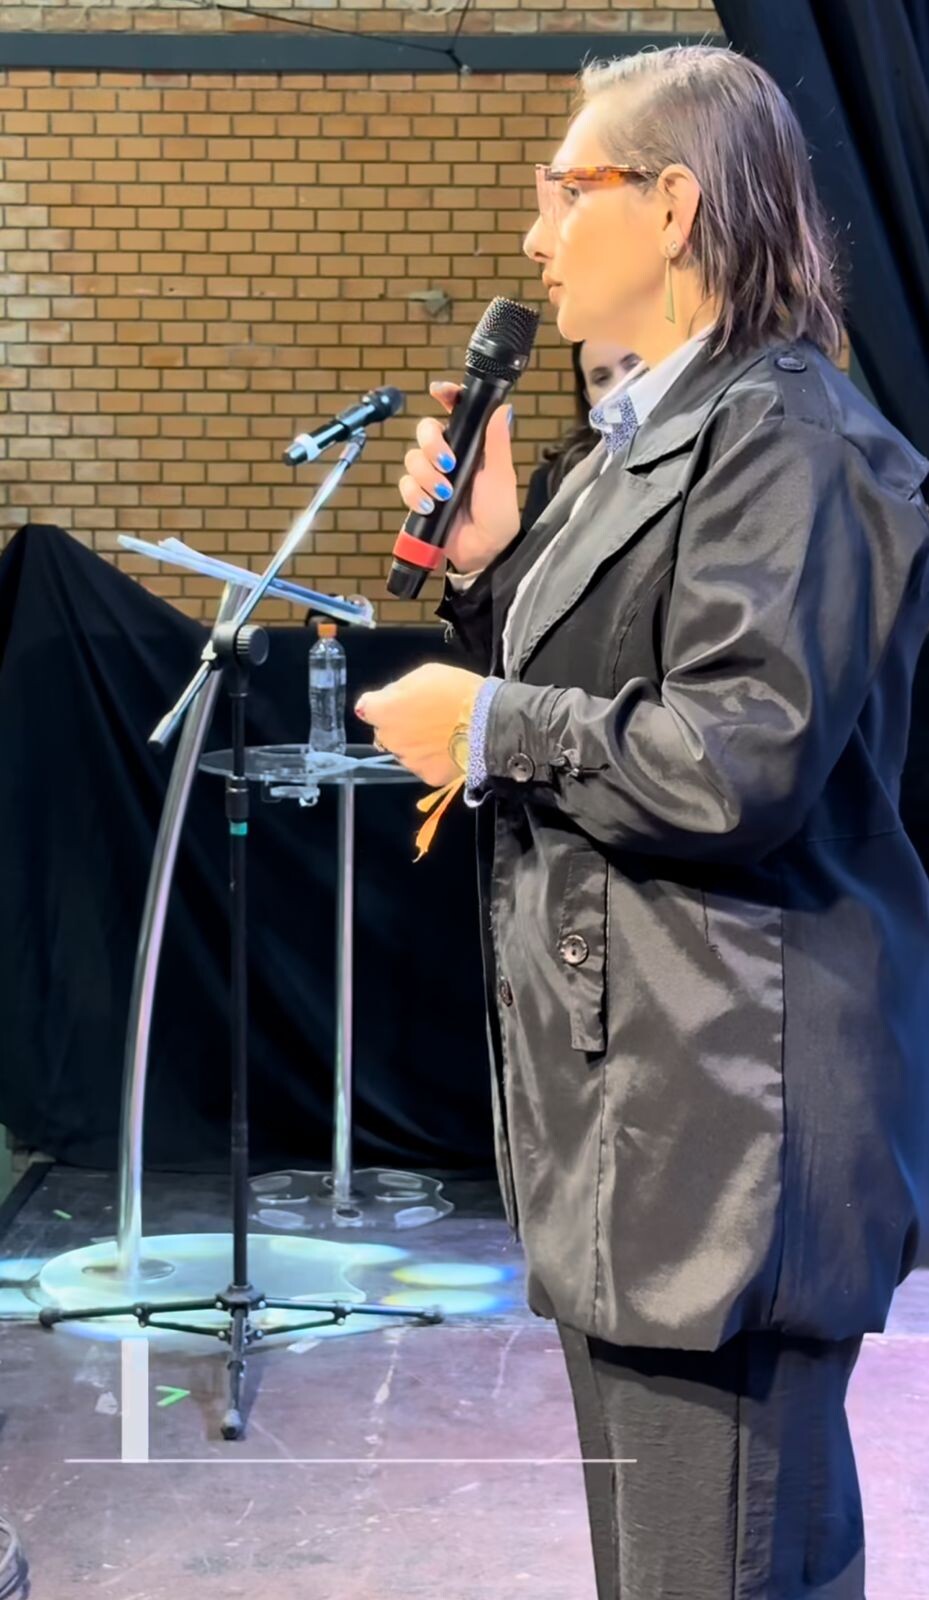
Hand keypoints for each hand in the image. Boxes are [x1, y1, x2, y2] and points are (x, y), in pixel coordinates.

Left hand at [356, 664, 484, 786]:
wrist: (490, 724)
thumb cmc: (457, 691)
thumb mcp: (425, 674)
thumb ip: (398, 689)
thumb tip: (386, 698)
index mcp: (384, 711)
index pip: (366, 707)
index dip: (381, 703)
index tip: (396, 702)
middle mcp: (389, 739)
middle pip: (386, 731)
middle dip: (399, 725)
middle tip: (426, 716)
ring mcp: (407, 761)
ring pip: (405, 751)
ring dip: (415, 743)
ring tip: (442, 734)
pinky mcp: (427, 776)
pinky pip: (425, 766)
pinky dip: (433, 759)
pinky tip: (449, 749)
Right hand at [398, 381, 520, 576]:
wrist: (484, 550)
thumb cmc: (498, 512)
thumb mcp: (500, 475)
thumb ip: (497, 442)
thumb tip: (502, 408)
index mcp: (471, 446)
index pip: (455, 412)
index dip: (445, 397)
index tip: (438, 392)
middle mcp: (449, 456)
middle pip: (425, 431)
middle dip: (431, 444)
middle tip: (447, 463)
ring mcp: (432, 477)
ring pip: (412, 458)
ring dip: (426, 476)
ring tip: (444, 494)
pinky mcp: (419, 497)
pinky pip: (405, 485)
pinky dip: (414, 495)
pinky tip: (429, 506)